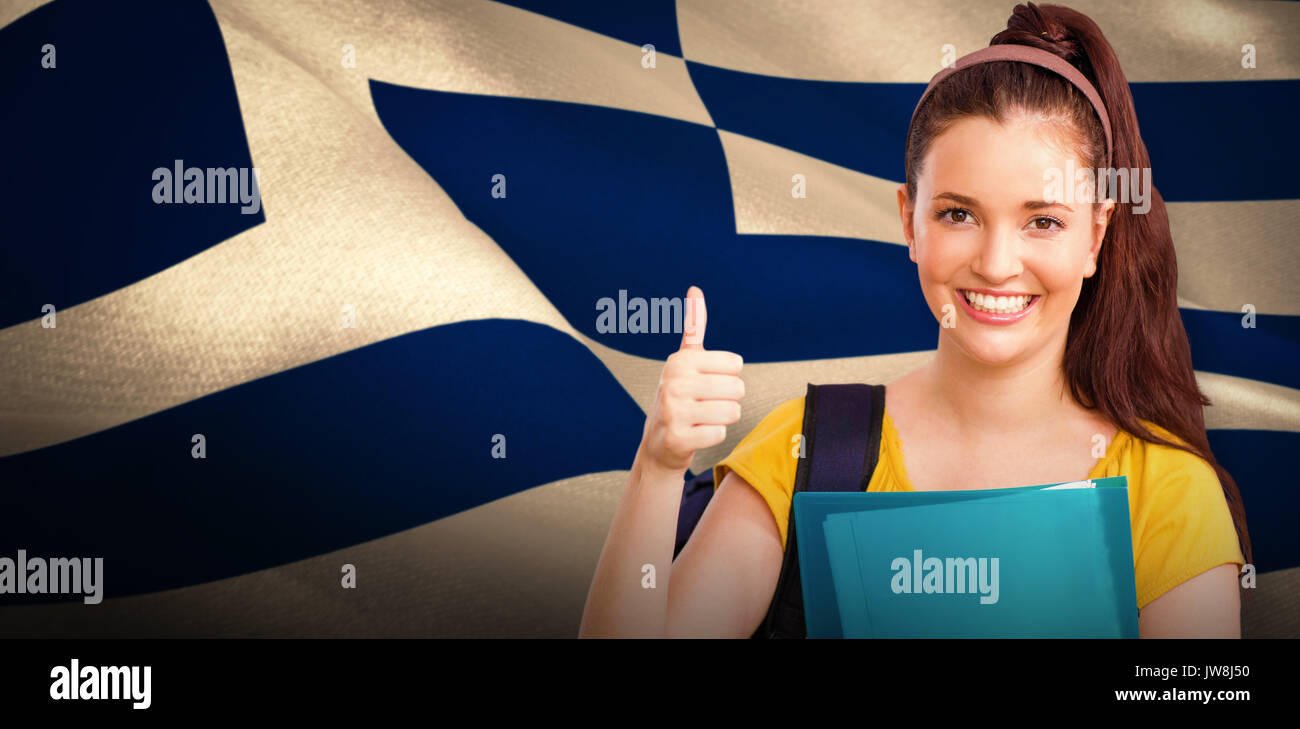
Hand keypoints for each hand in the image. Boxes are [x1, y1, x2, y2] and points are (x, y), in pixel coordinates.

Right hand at [639, 286, 744, 475]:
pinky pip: (720, 433)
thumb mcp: (684, 362)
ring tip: (702, 419)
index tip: (706, 384)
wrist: (658, 444)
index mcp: (680, 361)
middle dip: (728, 400)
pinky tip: (696, 434)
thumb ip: (693, 328)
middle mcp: (673, 382)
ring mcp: (674, 411)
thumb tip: (695, 288)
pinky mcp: (678, 438)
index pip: (735, 364)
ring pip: (732, 412)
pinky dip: (713, 436)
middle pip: (737, 388)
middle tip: (705, 405)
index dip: (727, 377)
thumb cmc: (679, 398)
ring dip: (722, 419)